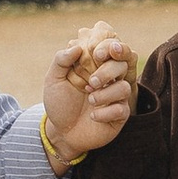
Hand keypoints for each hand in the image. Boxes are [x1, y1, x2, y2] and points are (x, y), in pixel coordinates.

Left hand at [40, 25, 134, 159]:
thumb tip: (77, 47)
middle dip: (107, 71)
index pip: (111, 48)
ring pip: (124, 87)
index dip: (109, 46)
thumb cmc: (59, 102)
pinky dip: (106, 113)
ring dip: (106, 94)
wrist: (61, 132)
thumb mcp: (53, 80)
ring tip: (90, 100)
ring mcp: (116, 97)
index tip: (97, 54)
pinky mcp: (119, 115)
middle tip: (91, 82)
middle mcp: (109, 78)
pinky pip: (121, 109)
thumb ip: (61, 61)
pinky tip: (93, 116)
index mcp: (95, 65)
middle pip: (123, 64)